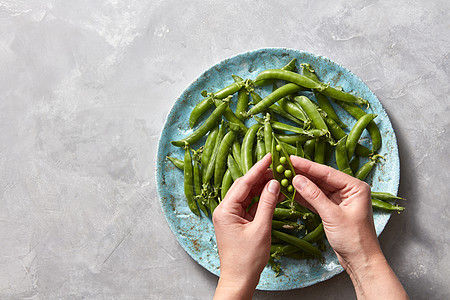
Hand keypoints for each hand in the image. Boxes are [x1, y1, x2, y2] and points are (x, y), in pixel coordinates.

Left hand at [213, 153, 279, 299]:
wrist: (239, 279)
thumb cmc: (247, 258)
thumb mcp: (260, 229)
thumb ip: (267, 204)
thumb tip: (274, 183)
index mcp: (225, 210)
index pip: (243, 183)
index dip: (258, 169)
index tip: (269, 156)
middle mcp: (225, 210)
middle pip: (244, 186)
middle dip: (261, 176)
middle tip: (278, 166)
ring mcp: (231, 215)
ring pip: (248, 195)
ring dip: (263, 187)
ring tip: (279, 177)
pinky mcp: (238, 221)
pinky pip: (251, 205)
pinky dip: (262, 199)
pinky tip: (274, 193)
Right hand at [290, 155, 378, 268]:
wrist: (361, 261)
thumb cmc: (354, 239)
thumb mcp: (332, 215)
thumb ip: (314, 196)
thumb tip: (297, 180)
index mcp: (355, 187)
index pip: (327, 173)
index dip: (308, 166)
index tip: (291, 159)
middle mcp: (349, 190)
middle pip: (321, 178)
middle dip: (303, 173)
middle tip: (284, 166)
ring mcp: (340, 200)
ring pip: (317, 188)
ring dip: (301, 185)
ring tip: (284, 177)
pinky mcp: (333, 210)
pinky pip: (316, 199)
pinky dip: (304, 196)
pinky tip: (291, 192)